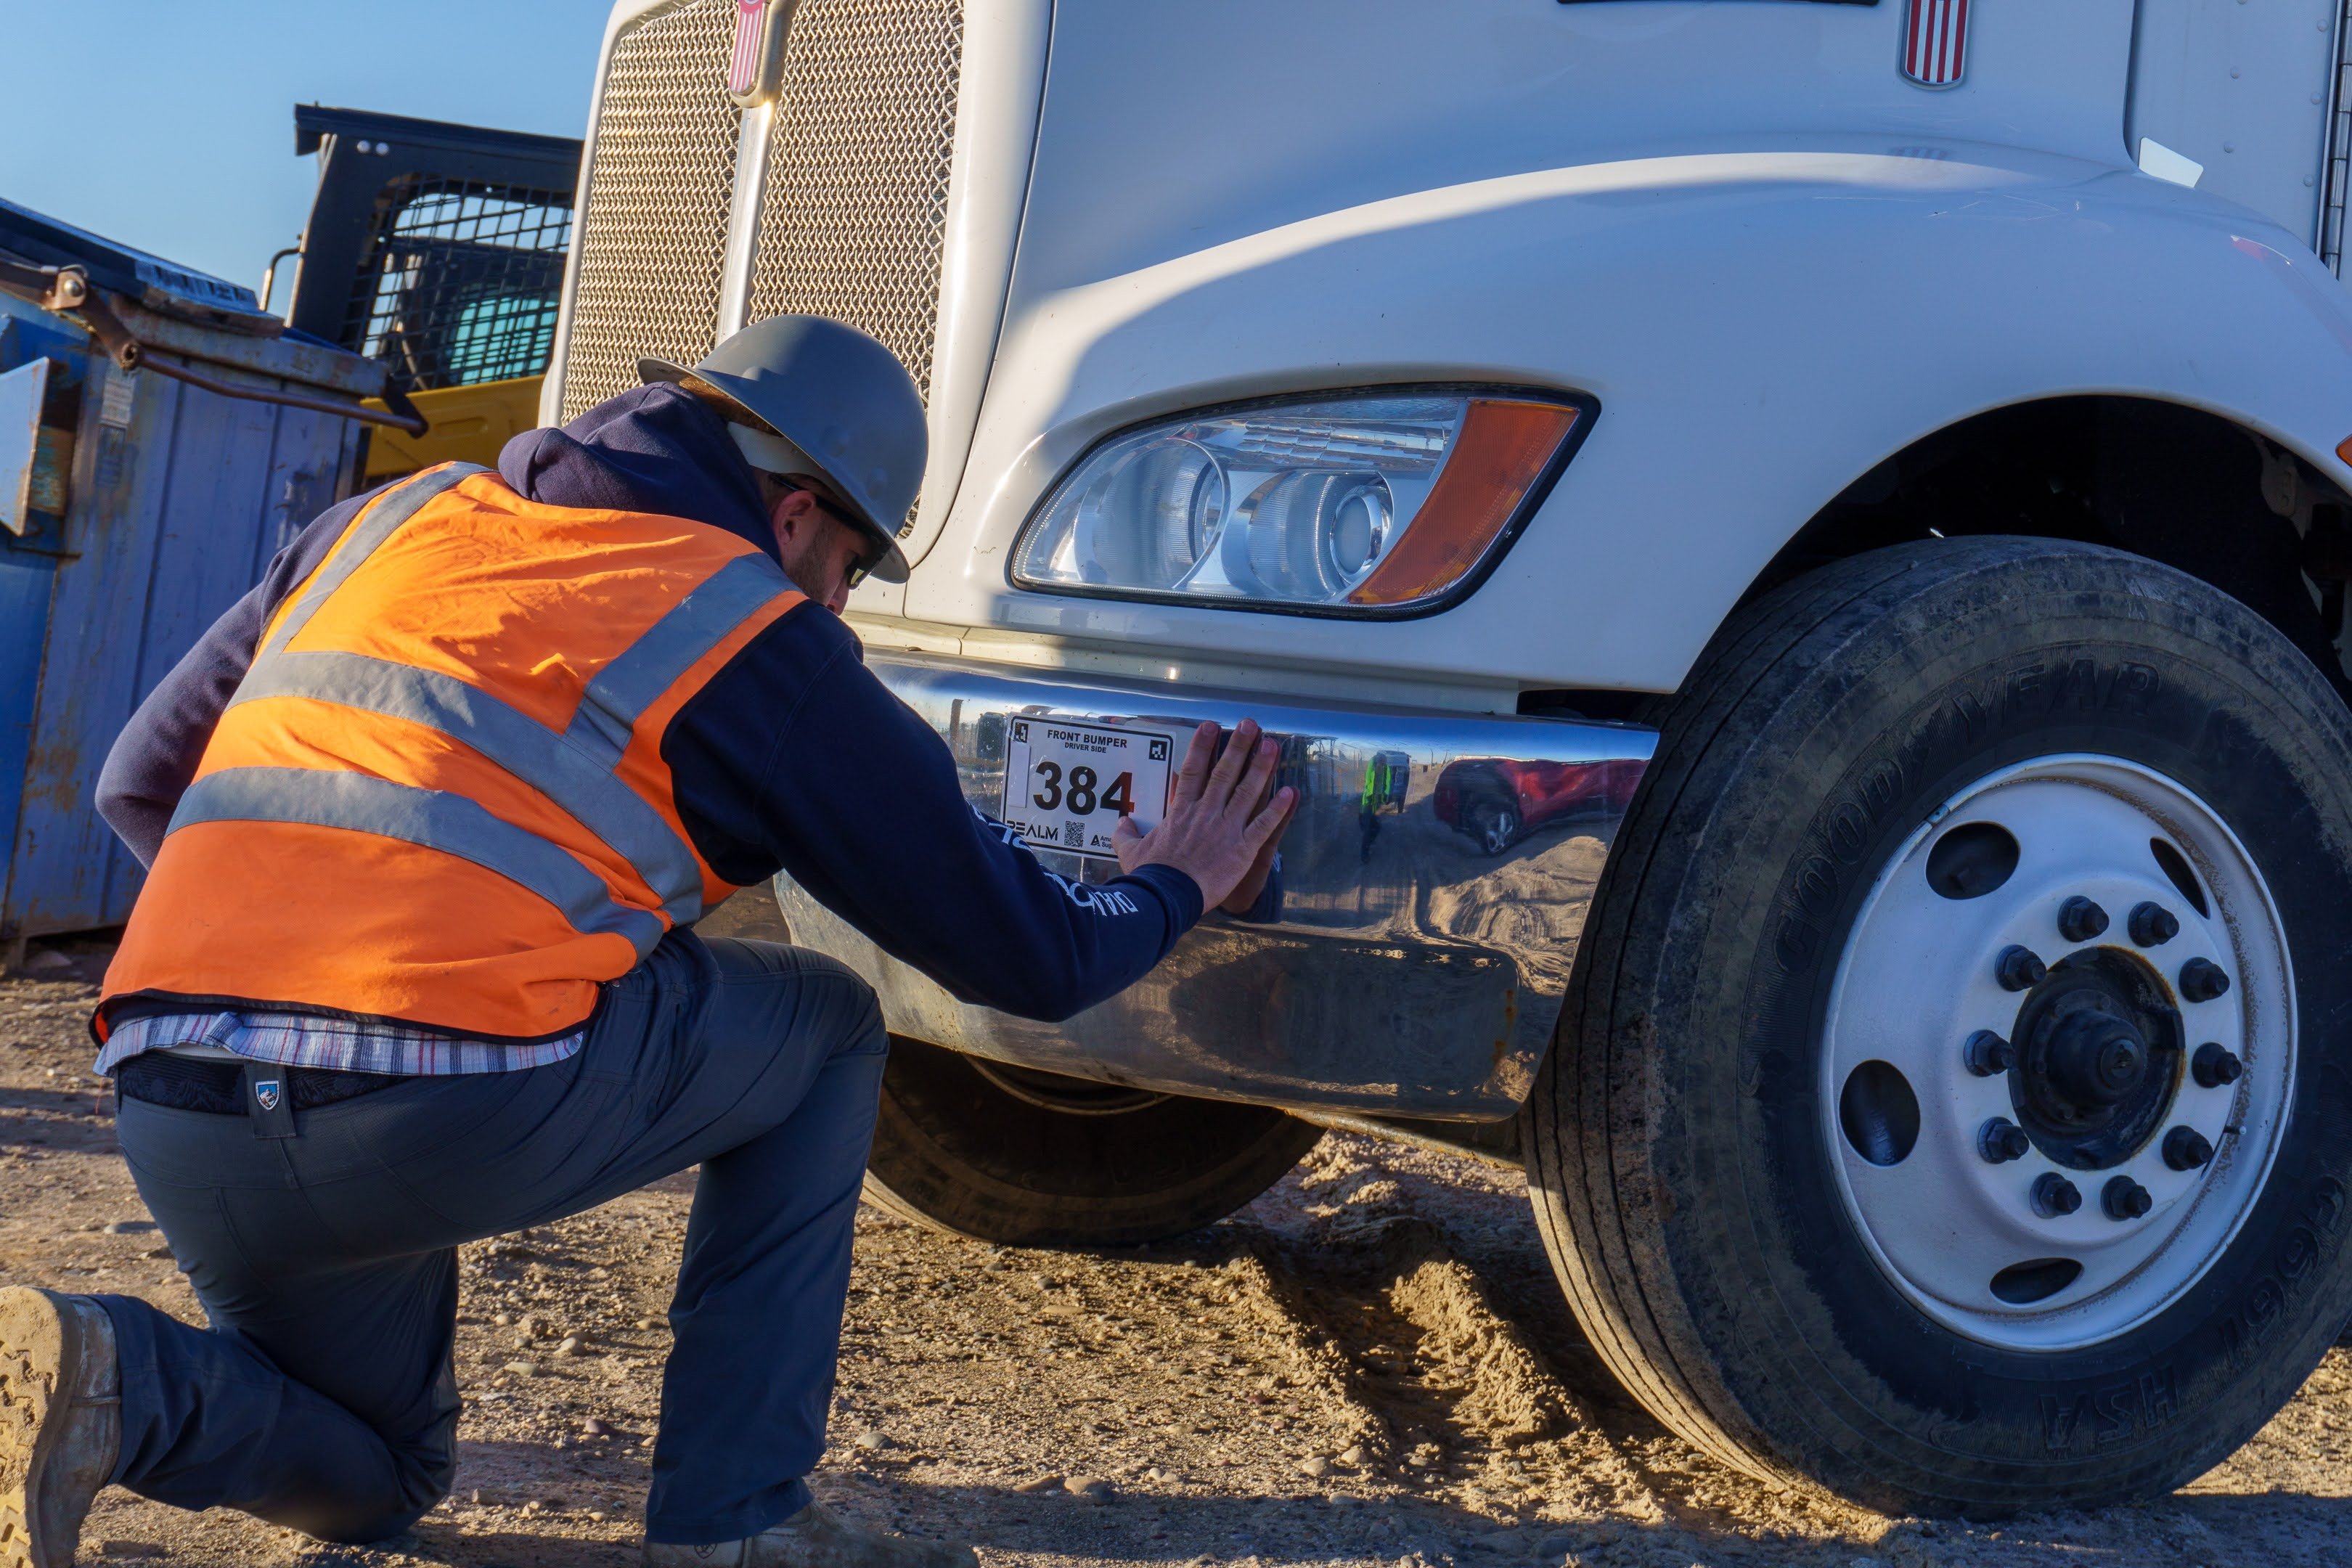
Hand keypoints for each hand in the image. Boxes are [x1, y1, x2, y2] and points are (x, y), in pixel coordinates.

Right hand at [1113, 720, 1296, 912]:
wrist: (1168, 897)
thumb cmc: (1151, 876)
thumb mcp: (1131, 852)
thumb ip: (1127, 835)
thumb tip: (1121, 824)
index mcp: (1181, 812)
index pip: (1193, 771)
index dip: (1203, 747)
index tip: (1212, 727)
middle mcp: (1206, 814)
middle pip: (1225, 774)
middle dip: (1239, 747)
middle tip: (1250, 725)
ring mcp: (1225, 829)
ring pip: (1247, 792)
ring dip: (1261, 768)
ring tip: (1273, 746)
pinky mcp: (1242, 849)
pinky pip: (1263, 825)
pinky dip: (1277, 809)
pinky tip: (1290, 792)